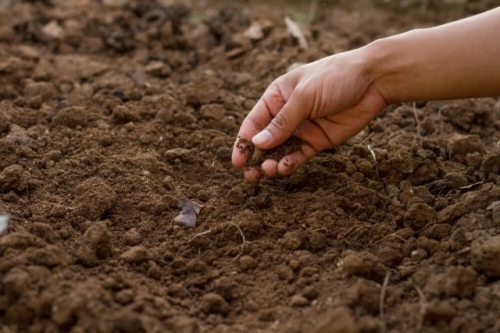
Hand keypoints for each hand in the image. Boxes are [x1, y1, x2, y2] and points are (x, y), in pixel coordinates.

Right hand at [232, 48, 387, 181]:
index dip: (243, 141)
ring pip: (281, 151)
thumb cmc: (335, 77)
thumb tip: (257, 143)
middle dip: (255, 158)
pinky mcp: (318, 141)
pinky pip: (299, 155)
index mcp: (277, 97)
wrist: (373, 81)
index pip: (254, 122)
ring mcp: (302, 129)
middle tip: (248, 176)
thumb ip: (283, 122)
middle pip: (265, 140)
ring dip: (271, 163)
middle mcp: (286, 114)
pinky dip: (290, 163)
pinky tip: (284, 167)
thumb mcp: (305, 96)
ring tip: (267, 172)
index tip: (237, 161)